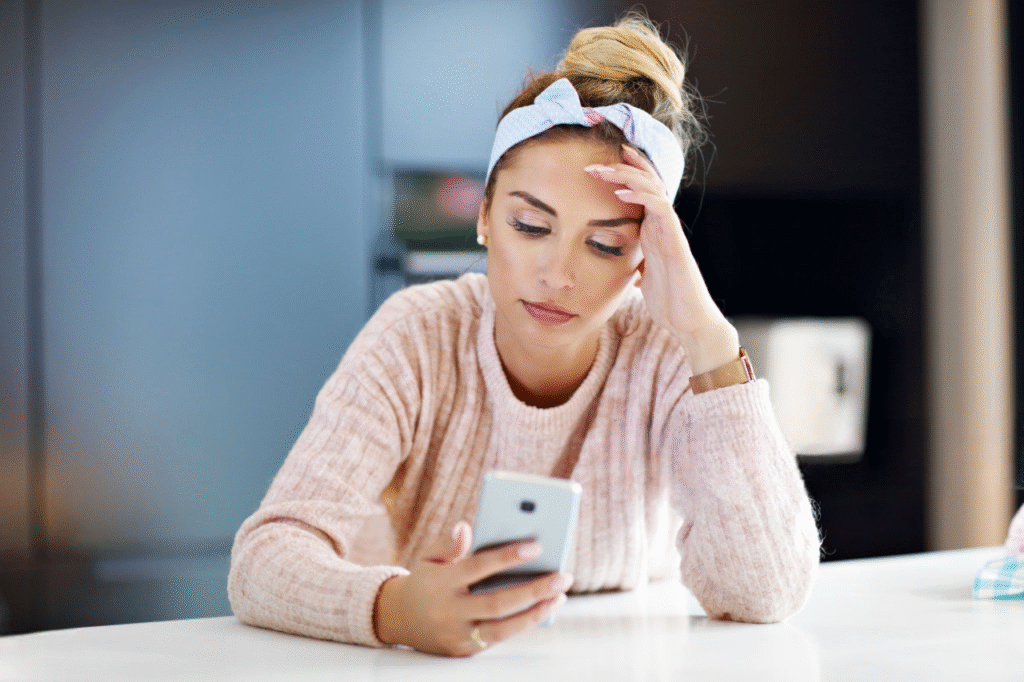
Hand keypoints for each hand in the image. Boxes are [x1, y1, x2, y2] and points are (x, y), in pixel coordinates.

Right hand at [373, 521, 572, 656]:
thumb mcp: (428, 557)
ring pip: (503, 628)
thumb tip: (466, 527)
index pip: (477, 567)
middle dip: (534, 590)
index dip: (507, 557)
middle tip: (563, 576)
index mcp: (439, 582)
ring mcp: (456, 635)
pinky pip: (499, 638)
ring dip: (536, 612)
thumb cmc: (424, 581)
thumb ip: (448, 543)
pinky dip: (523, 624)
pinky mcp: (464, 650)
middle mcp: (447, 611)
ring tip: (560, 595)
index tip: (536, 546)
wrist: (397, 619)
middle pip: (497, 602)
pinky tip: (544, 608)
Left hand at [585, 145, 738, 374]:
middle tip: (592, 163)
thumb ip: (635, 263)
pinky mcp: (676, 241)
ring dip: (627, 176)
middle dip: (621, 167)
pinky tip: (621, 194)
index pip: (640, 191)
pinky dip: (641, 198)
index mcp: (653, 229)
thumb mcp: (642, 276)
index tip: (599, 162)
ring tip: (603, 171)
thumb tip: (626, 266)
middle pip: (646, 182)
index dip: (625, 173)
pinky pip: (659, 210)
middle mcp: (663, 225)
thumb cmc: (668, 302)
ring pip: (653, 189)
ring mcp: (671, 231)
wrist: (689, 322)